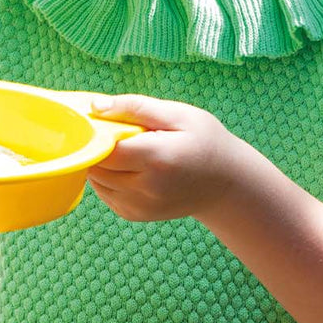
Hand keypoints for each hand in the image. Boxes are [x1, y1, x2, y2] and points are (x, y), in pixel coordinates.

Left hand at [85, 95, 255, 224]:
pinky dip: (108, 179)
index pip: (105, 149)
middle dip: (98, 148)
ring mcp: (140, 206)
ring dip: (102, 164)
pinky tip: (130, 168)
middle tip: (118, 133)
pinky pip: (105, 194)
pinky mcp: (135, 215)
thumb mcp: (178, 114)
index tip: (105, 121)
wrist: (226, 184)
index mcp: (157, 158)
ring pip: (96, 182)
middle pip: (97, 167)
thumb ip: (135, 107)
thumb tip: (95, 107)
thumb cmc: (205, 142)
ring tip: (128, 151)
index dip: (97, 134)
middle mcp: (146, 188)